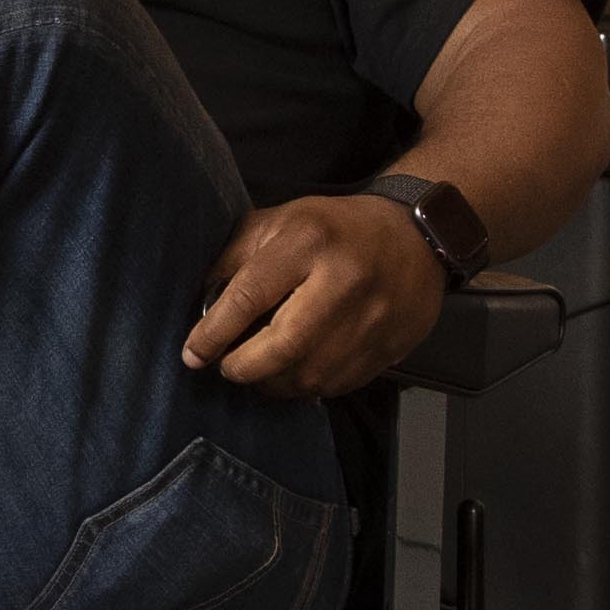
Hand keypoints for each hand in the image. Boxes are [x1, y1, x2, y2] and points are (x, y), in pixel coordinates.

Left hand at [186, 194, 446, 401]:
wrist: (417, 236)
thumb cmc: (336, 229)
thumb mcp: (280, 222)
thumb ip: (236, 258)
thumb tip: (203, 305)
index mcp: (309, 243)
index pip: (249, 296)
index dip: (214, 333)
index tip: (192, 355)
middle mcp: (344, 283)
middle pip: (282, 347)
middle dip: (242, 367)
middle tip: (225, 367)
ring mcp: (373, 319)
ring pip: (309, 375)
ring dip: (272, 384)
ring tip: (256, 373)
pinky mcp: (390, 346)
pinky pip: (337, 384)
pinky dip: (306, 387)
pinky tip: (292, 375)